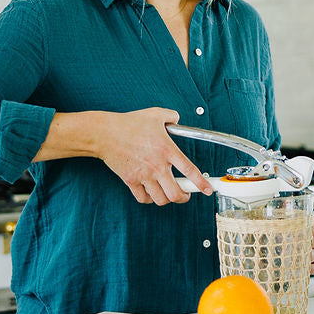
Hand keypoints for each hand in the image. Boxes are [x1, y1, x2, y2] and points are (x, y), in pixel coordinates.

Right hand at [90, 108, 213, 206]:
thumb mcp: (155, 114)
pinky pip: (143, 198)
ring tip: (169, 193)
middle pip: (176, 194)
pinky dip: (149, 199)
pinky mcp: (131, 180)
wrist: (105, 133)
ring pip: (161, 199)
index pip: (190, 171)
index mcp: (167, 150)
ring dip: (167, 199)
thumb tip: (177, 119)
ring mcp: (143, 175)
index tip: (208, 189)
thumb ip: (171, 116)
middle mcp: (157, 166)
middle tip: (186, 194)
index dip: (201, 183)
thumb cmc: (128, 123)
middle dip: (184, 197)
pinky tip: (152, 193)